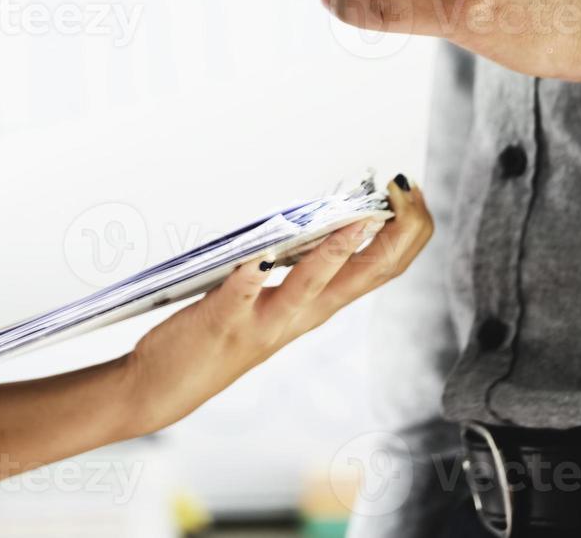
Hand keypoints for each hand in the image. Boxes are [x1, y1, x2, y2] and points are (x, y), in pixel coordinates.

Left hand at [117, 176, 432, 436]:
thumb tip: (325, 218)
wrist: (168, 385)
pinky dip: (251, 276)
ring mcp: (265, 322)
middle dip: (394, 233)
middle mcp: (301, 316)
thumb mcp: (274, 301)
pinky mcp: (224, 322)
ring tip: (356, 219)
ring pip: (312, 287)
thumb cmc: (221, 334)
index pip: (380, 268)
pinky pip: (241, 297)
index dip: (406, 232)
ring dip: (335, 252)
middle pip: (365, 276)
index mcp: (317, 305)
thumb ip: (300, 267)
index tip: (412, 194)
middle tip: (405, 194)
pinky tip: (257, 257)